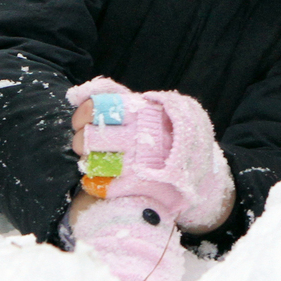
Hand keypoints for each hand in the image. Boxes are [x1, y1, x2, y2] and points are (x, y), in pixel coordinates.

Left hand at [65, 78, 234, 233]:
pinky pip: (99, 184)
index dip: (83, 115)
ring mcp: (137, 162)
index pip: (96, 108)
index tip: (84, 122)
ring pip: (92, 162)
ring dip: (88, 162)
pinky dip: (93, 182)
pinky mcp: (135, 186)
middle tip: (89, 145)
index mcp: (141, 112)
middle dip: (82, 142)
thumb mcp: (155, 106)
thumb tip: (78, 94)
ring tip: (95, 162)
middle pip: (89, 138)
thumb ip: (118, 96)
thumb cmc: (170, 132)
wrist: (201, 167)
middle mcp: (137, 136)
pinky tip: (98, 179)